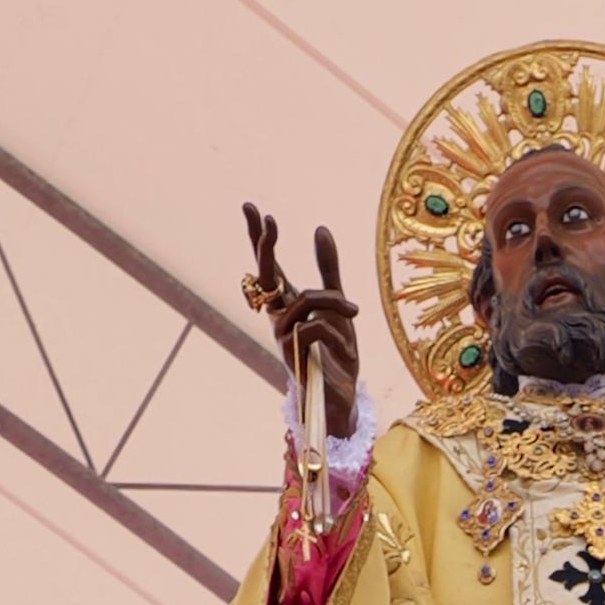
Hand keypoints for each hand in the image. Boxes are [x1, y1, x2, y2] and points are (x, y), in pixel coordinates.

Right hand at [243, 204, 365, 435]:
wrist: (342, 397)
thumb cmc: (337, 354)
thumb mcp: (338, 305)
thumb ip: (328, 269)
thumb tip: (319, 228)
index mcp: (288, 303)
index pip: (268, 265)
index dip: (259, 237)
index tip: (250, 206)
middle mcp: (279, 318)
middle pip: (265, 276)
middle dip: (266, 246)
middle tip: (268, 219)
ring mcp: (283, 337)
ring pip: (305, 300)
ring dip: (335, 302)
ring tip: (354, 312)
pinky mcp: (294, 356)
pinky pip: (315, 327)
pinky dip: (337, 332)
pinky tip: (346, 346)